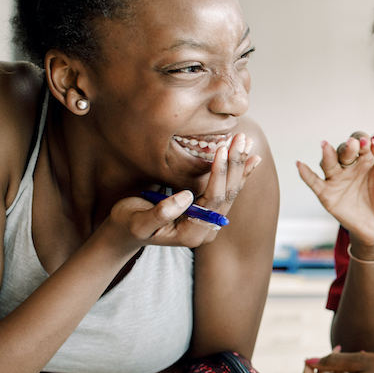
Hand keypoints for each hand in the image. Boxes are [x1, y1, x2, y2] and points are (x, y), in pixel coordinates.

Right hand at [106, 133, 260, 250]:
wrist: (124, 232)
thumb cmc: (126, 224)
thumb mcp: (137, 221)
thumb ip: (160, 212)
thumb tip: (187, 196)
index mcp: (192, 234)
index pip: (213, 201)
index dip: (218, 174)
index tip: (221, 149)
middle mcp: (205, 230)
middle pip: (227, 195)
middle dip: (235, 165)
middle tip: (243, 139)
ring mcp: (208, 222)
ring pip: (230, 191)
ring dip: (239, 166)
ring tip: (248, 143)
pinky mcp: (206, 211)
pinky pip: (224, 190)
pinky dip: (235, 172)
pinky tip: (249, 158)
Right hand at [296, 134, 373, 248]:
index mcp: (367, 158)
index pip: (360, 141)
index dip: (362, 140)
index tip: (367, 144)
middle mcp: (350, 166)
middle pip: (343, 150)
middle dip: (347, 147)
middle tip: (353, 145)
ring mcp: (338, 179)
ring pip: (328, 163)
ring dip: (327, 154)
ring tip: (326, 146)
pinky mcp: (328, 195)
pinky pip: (314, 182)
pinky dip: (306, 174)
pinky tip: (300, 165)